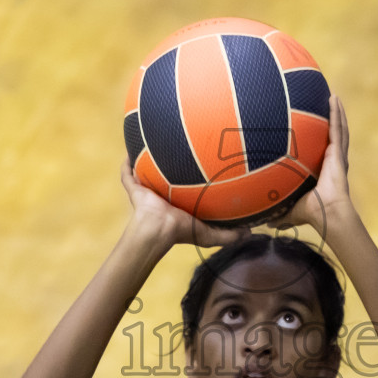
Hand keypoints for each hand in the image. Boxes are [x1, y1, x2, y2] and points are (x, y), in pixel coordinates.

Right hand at [119, 161, 245, 248]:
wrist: (158, 229)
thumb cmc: (182, 231)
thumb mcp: (210, 235)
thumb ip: (230, 235)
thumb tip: (250, 232)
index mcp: (179, 204)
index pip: (186, 190)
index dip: (193, 179)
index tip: (203, 165)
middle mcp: (163, 197)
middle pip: (166, 178)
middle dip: (170, 165)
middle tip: (179, 149)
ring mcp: (148, 192)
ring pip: (146, 173)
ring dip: (148, 161)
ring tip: (153, 142)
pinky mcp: (135, 189)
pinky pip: (127, 174)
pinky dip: (127, 164)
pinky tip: (130, 149)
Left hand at [280, 94, 351, 230]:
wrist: (327, 213)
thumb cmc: (312, 213)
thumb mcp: (292, 209)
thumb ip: (280, 213)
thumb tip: (266, 222)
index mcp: (323, 170)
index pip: (322, 150)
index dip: (322, 138)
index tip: (317, 127)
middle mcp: (332, 160)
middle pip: (333, 134)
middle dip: (331, 119)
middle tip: (327, 103)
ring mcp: (336, 155)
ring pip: (338, 127)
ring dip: (336, 111)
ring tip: (332, 96)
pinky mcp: (337, 152)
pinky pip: (337, 128)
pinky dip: (337, 113)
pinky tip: (333, 98)